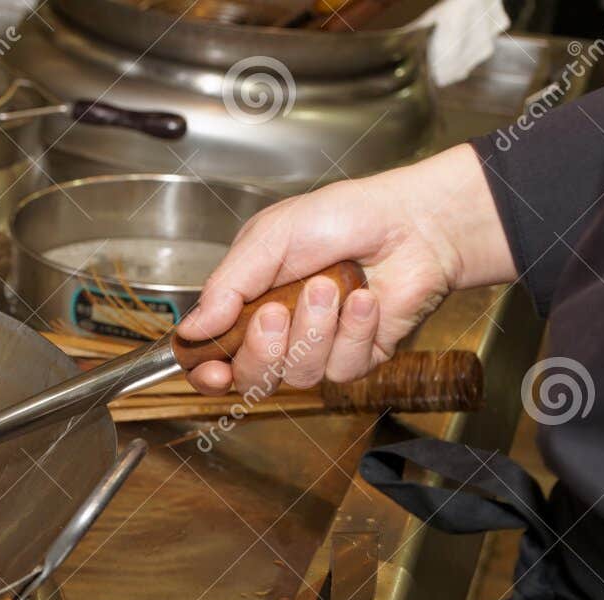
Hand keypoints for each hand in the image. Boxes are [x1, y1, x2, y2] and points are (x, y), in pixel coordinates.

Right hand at [175, 144, 516, 394]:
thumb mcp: (268, 238)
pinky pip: (341, 367)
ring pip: (298, 374)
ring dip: (313, 329)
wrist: (412, 221)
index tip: (212, 371)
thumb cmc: (343, 218)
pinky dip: (352, 329)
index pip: (213, 355)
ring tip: (329, 286)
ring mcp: (319, 348)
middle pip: (251, 377)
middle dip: (262, 348)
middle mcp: (280, 332)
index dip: (207, 372)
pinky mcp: (357, 358)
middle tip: (276, 312)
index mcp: (247, 303)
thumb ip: (226, 287)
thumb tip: (191, 330)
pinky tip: (362, 298)